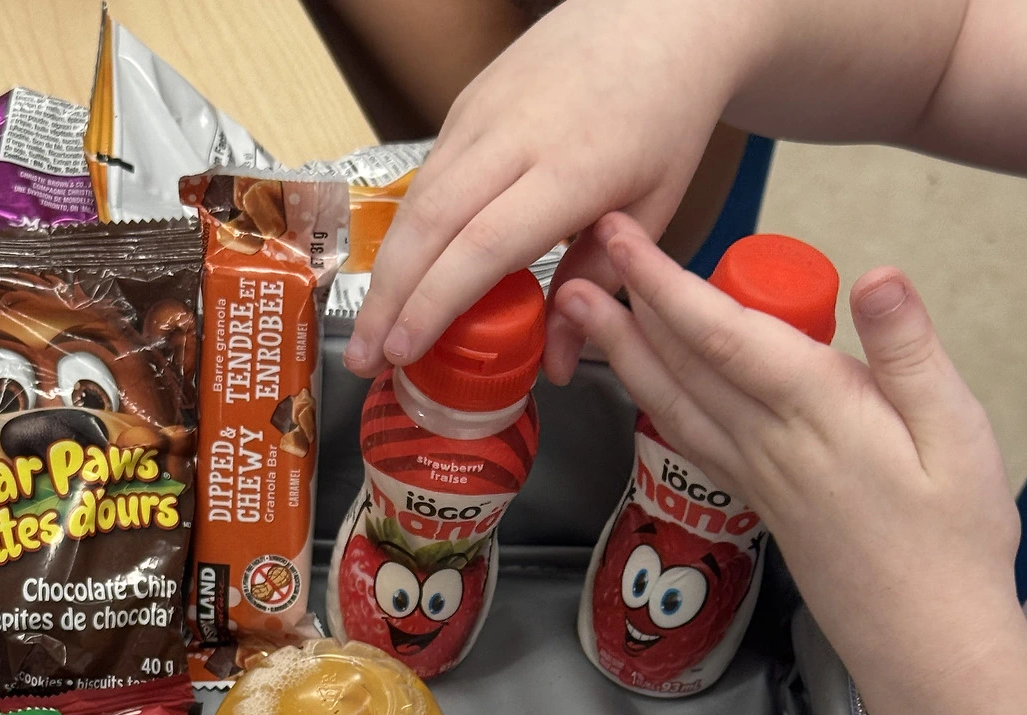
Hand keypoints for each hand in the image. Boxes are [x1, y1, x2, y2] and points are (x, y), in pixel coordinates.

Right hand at [343, 0, 739, 375]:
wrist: (658, 14)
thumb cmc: (663, 115)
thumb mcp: (652, 210)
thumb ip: (597, 286)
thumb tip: (554, 367)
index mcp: (571, 170)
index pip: (482, 246)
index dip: (433, 304)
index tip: (403, 351)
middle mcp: (514, 137)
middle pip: (430, 226)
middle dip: (388, 299)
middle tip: (362, 359)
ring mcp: (482, 114)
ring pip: (416, 201)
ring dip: (386, 272)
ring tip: (370, 331)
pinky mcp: (467, 105)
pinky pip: (427, 178)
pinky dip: (406, 234)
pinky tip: (398, 278)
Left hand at [551, 215, 1023, 714]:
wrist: (926, 641)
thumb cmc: (953, 542)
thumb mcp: (960, 433)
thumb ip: (910, 353)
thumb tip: (878, 275)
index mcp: (819, 415)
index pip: (724, 337)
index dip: (665, 285)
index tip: (622, 241)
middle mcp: (770, 446)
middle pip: (681, 369)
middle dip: (624, 313)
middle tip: (572, 266)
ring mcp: (757, 478)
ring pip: (676, 406)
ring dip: (625, 358)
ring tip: (584, 320)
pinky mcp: (758, 501)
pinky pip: (694, 440)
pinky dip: (660, 402)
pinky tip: (645, 387)